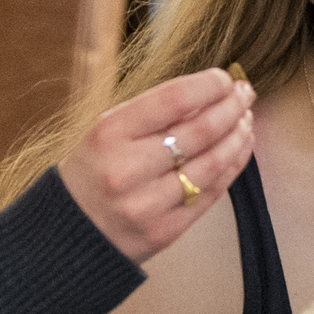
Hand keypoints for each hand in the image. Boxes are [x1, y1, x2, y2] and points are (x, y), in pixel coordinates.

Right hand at [58, 70, 253, 265]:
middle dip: (232, 107)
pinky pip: (212, 193)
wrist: (67, 235)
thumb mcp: (106, 132)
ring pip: (212, 163)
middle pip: (200, 131)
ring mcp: (149, 203)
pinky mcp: (166, 230)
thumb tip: (208, 93)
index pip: (174, 99)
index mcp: (110, 134)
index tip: (225, 78)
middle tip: (245, 94)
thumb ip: (152, 114)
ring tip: (246, 119)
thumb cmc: (92, 173)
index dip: (209, 85)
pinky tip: (240, 148)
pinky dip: (232, 166)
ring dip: (238, 136)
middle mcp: (129, 169)